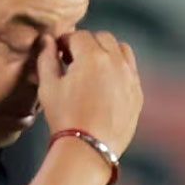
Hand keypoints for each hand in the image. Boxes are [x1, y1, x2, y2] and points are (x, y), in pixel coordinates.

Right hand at [36, 30, 142, 155]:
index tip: (59, 52)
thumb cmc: (65, 118)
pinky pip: (131, 69)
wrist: (89, 148)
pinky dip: (119, 68)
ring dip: (107, 52)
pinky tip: (106, 83)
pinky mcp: (137, 93)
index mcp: (92, 57)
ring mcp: (130, 77)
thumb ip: (46, 58)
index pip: (78, 35)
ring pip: (121, 49)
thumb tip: (47, 40)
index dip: (65, 42)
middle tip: (74, 60)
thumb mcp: (48, 87)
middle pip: (102, 37)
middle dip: (87, 43)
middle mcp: (116, 62)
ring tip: (93, 68)